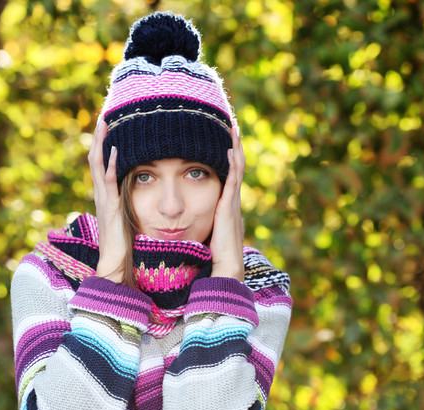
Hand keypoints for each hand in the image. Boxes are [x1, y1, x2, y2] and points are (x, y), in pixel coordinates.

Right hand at [88, 119, 126, 281]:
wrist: (114, 262)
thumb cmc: (124, 244)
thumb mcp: (127, 218)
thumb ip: (129, 205)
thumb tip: (141, 195)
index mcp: (106, 195)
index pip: (102, 164)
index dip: (104, 146)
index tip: (109, 128)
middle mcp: (101, 194)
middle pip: (96, 158)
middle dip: (99, 138)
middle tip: (103, 117)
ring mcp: (103, 199)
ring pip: (97, 164)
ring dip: (101, 143)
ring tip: (104, 124)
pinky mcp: (108, 205)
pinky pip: (108, 181)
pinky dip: (110, 164)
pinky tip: (115, 149)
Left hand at [210, 122, 244, 281]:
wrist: (224, 268)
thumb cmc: (213, 255)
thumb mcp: (206, 235)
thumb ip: (201, 226)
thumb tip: (187, 223)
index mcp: (225, 207)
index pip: (229, 176)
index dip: (228, 159)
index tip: (224, 142)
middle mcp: (232, 201)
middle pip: (236, 167)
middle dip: (234, 146)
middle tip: (231, 127)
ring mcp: (232, 202)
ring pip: (237, 168)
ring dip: (235, 148)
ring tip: (232, 129)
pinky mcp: (229, 206)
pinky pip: (233, 178)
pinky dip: (232, 163)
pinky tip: (229, 148)